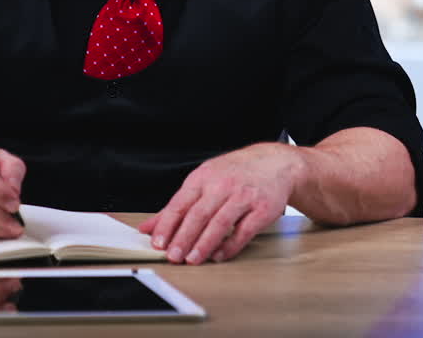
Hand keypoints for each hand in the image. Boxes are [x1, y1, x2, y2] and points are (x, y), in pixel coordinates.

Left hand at [139, 143, 298, 263]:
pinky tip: (218, 255)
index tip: (158, 242)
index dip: (167, 224)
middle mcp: (222, 185)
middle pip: (198, 214)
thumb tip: (148, 227)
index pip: (180, 203)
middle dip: (183, 237)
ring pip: (220, 222)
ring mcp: (243, 196)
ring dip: (204, 243)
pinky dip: (230, 245)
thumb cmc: (235, 173)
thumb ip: (176, 206)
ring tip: (192, 259)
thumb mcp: (203, 180)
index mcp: (203, 177)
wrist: (275, 163)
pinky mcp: (262, 209)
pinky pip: (244, 231)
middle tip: (173, 256)